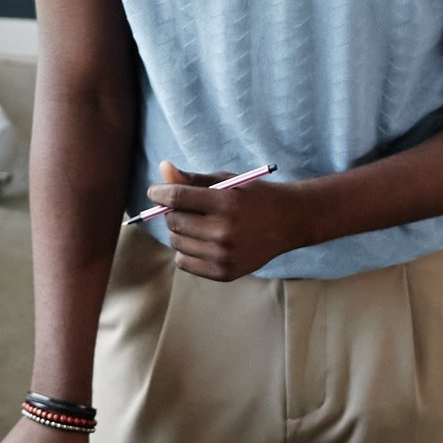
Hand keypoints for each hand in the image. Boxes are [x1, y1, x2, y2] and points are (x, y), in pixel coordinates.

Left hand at [143, 163, 318, 281]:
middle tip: (182, 207)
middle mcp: (224, 231)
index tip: (154, 191)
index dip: (159, 193)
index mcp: (226, 203)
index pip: (177, 198)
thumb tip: (163, 169)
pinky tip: (199, 241)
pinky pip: (184, 263)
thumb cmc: (254, 197)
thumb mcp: (226, 181)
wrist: (288, 222)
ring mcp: (224, 255)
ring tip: (195, 224)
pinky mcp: (224, 273)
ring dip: (179, 231)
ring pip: (177, 242)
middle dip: (171, 212)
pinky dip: (185, 251)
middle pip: (174, 222)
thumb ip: (193, 179)